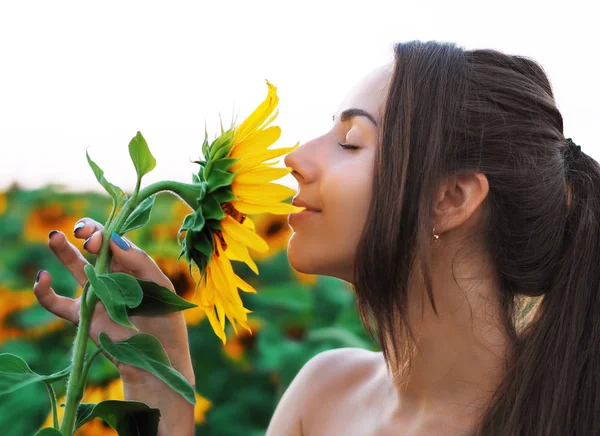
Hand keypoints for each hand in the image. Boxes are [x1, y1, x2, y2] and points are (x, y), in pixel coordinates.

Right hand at [33, 218, 194, 386]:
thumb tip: (114, 240)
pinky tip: (42, 278)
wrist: (157, 360)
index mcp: (134, 266)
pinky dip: (45, 292)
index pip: (115, 241)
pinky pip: (58, 303)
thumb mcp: (161, 287)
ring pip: (75, 267)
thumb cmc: (166, 322)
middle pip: (94, 248)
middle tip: (81, 232)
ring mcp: (97, 295)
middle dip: (87, 234)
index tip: (98, 239)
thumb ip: (140, 263)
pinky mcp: (84, 316)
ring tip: (54, 236)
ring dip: (63, 250)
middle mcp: (114, 277)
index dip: (105, 234)